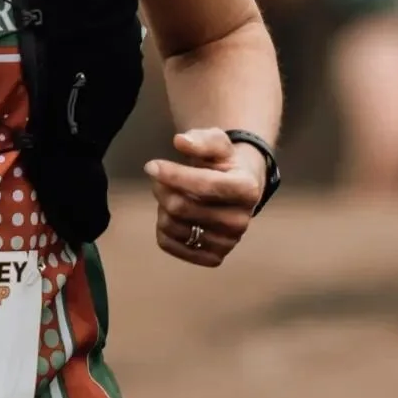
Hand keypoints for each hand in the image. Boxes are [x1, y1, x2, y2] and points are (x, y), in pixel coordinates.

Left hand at [144, 129, 264, 268]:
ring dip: (162, 205)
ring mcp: (227, 243)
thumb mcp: (216, 142)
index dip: (172, 174)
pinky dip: (162, 226)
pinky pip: (169, 244)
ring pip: (171, 226)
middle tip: (158, 178)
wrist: (234, 190)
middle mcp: (240, 221)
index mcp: (247, 189)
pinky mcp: (213, 257)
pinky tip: (173, 214)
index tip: (150, 165)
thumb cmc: (222, 162)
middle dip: (161, 188)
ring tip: (171, 193)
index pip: (203, 184)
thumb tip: (180, 141)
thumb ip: (200, 140)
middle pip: (181, 207)